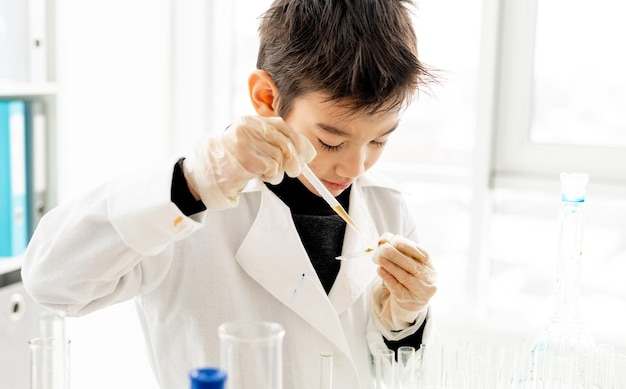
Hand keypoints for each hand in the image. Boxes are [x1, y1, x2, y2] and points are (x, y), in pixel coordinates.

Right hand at [183, 115, 315, 208]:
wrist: (208, 173)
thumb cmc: (233, 160)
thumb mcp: (252, 144)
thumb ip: (273, 142)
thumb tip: (304, 152)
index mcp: (251, 121)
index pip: (283, 126)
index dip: (298, 141)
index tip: (306, 155)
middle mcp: (249, 128)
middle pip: (285, 142)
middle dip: (294, 159)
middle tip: (295, 171)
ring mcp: (246, 142)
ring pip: (280, 157)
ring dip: (278, 171)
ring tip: (267, 173)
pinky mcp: (246, 159)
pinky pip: (273, 168)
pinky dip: (272, 176)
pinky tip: (261, 176)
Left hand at [371, 232, 436, 330]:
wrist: (410, 302)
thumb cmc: (407, 276)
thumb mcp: (406, 262)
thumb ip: (397, 248)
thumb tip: (384, 238)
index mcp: (430, 266)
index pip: (423, 254)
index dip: (408, 246)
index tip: (393, 240)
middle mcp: (429, 280)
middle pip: (413, 266)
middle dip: (396, 255)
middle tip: (382, 248)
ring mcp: (420, 292)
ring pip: (404, 277)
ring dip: (389, 265)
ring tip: (378, 257)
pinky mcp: (408, 301)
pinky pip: (396, 288)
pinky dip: (387, 277)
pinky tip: (380, 270)